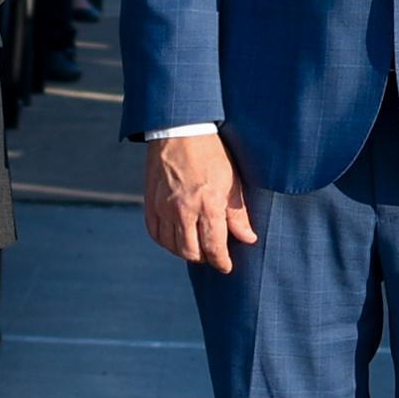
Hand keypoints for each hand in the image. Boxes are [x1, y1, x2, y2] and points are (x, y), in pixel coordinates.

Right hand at [147, 130, 257, 273]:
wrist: (180, 130)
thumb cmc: (211, 153)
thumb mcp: (232, 181)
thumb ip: (238, 214)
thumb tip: (248, 239)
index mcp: (208, 204)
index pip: (214, 247)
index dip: (222, 262)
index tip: (226, 266)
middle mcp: (183, 210)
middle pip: (191, 252)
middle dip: (204, 258)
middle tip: (212, 253)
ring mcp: (164, 207)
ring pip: (172, 246)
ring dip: (185, 251)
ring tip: (196, 244)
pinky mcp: (150, 203)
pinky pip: (155, 233)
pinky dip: (166, 241)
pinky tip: (176, 236)